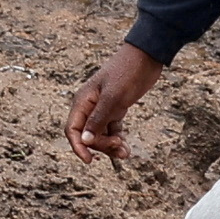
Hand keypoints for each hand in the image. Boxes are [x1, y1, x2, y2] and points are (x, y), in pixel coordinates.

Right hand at [65, 42, 161, 159]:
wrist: (146, 58)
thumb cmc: (127, 73)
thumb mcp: (113, 98)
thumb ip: (98, 119)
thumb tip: (84, 141)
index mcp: (83, 101)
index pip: (73, 129)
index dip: (78, 146)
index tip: (89, 161)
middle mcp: (90, 106)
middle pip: (88, 135)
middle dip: (101, 145)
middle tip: (119, 146)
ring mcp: (103, 108)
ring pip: (101, 135)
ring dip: (111, 146)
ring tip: (126, 153)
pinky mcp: (116, 109)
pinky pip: (112, 130)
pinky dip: (118, 139)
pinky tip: (127, 148)